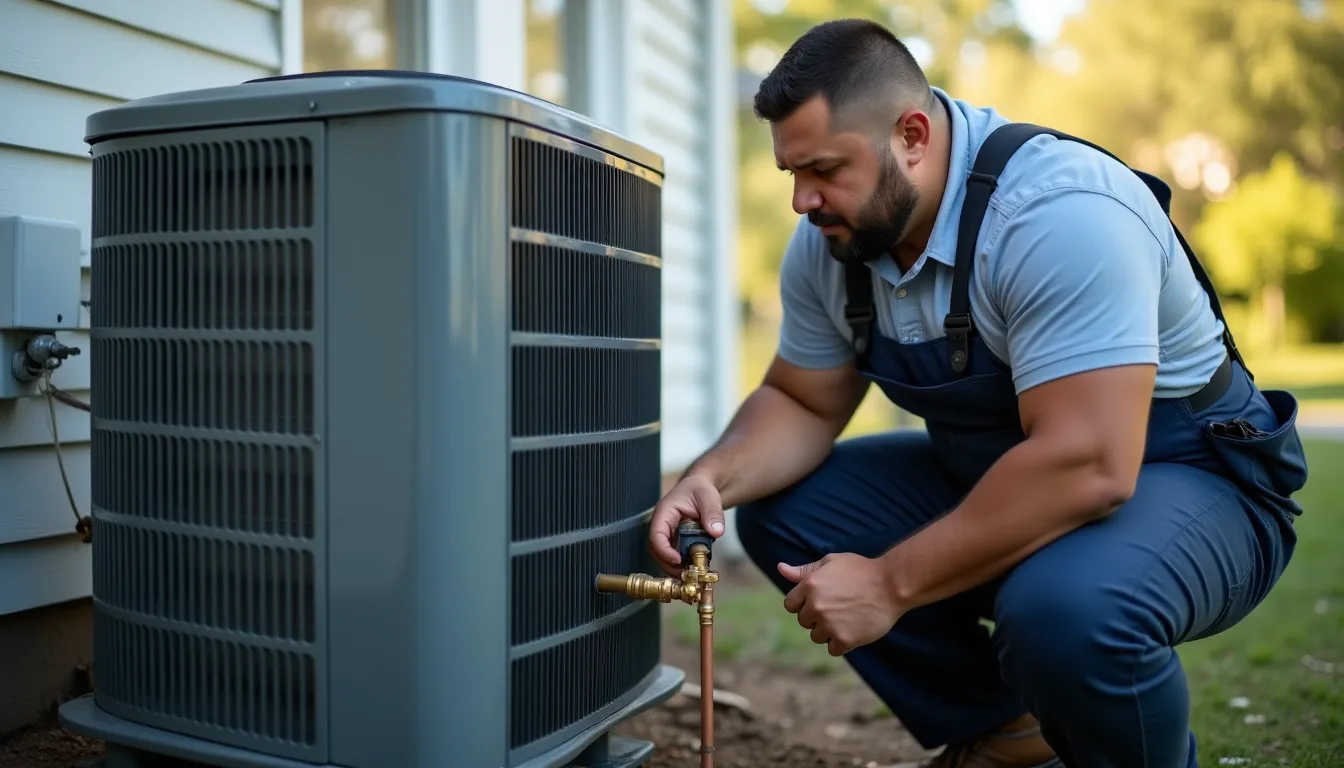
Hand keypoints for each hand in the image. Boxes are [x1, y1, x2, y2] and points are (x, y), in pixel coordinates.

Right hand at [649, 474, 724, 576]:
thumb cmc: (701, 489)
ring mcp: (668, 534)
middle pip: (656, 550)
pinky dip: (681, 565)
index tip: (678, 561)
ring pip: (663, 555)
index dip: (664, 551)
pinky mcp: (675, 541)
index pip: (656, 535)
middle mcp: (662, 525)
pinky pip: (674, 555)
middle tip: (686, 575)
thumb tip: (717, 531)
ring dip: (675, 568)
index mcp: (664, 512)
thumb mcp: (709, 497)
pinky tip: (693, 570)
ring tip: (690, 575)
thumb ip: (713, 513)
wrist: (701, 488)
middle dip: (669, 565)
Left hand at [779, 553, 902, 656]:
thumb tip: (780, 568)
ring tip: (847, 617)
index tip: (821, 600)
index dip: (804, 603)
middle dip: (817, 616)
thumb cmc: (861, 570)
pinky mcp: (844, 639)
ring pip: (817, 636)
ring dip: (829, 631)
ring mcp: (829, 624)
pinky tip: (853, 629)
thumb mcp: (831, 562)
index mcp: (809, 585)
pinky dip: (842, 643)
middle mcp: (815, 606)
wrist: (891, 584)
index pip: (790, 605)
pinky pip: (832, 649)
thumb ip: (804, 570)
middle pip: (804, 621)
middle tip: (839, 607)